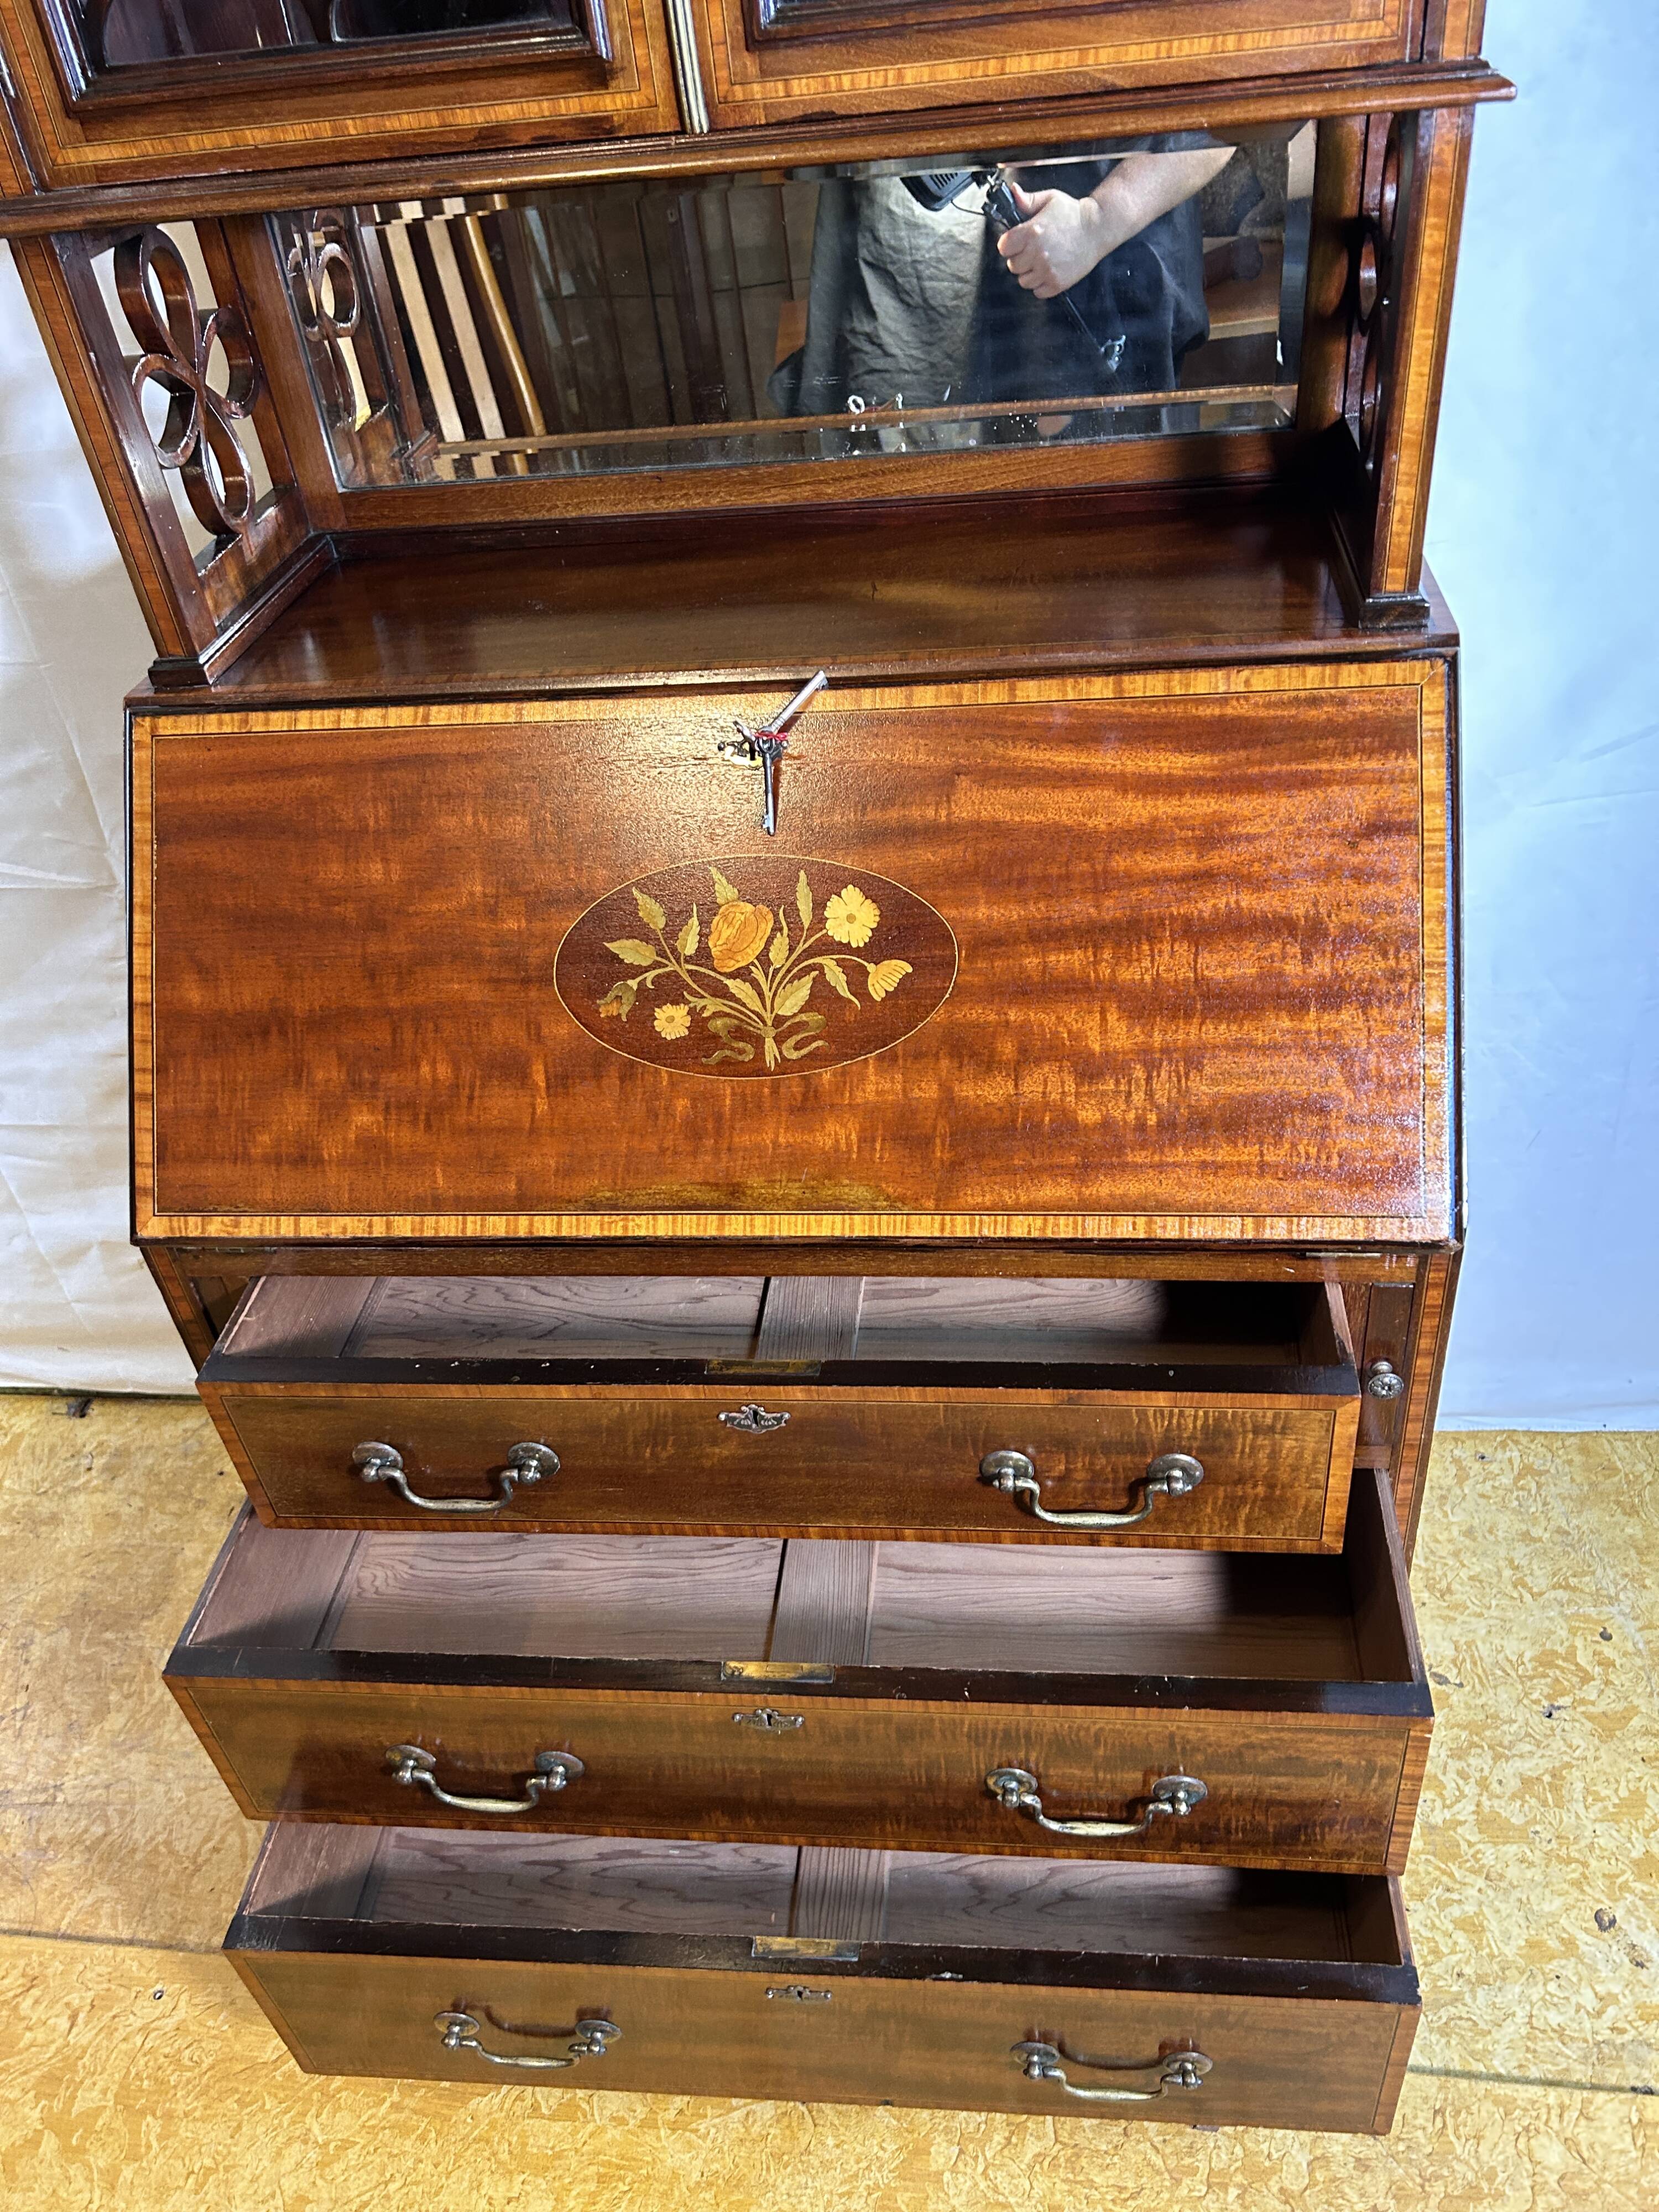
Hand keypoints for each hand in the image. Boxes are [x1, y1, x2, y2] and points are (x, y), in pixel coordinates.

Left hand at [995, 183, 1110, 298]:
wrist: (1097, 228)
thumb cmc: (1074, 213)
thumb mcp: (1050, 199)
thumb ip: (1028, 200)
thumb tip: (1013, 192)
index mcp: (1031, 232)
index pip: (1003, 247)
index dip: (1009, 244)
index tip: (1017, 242)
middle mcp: (1037, 253)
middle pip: (1012, 266)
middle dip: (1020, 258)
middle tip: (1034, 250)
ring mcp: (1047, 270)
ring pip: (1023, 281)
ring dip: (1030, 273)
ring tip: (1042, 261)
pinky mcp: (1057, 283)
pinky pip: (1038, 292)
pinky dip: (1041, 285)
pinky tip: (1049, 271)